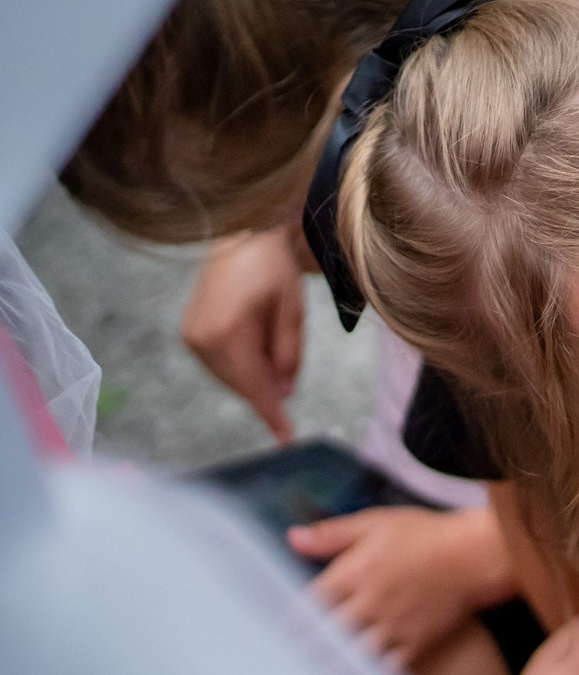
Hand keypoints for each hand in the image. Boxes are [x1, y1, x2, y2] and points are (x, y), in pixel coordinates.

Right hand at [181, 227, 309, 441]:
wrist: (240, 236)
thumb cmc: (272, 268)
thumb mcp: (292, 312)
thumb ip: (289, 355)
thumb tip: (283, 393)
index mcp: (227, 333)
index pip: (254, 386)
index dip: (272, 414)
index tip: (286, 438)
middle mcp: (201, 339)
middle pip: (241, 385)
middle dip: (267, 390)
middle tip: (288, 381)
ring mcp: (191, 336)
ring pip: (230, 377)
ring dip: (254, 376)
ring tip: (272, 343)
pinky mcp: (190, 333)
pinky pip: (221, 364)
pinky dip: (242, 365)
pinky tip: (256, 345)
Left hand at [292, 506, 516, 666]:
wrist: (477, 555)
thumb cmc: (428, 535)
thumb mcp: (376, 522)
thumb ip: (333, 534)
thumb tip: (293, 538)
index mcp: (353, 572)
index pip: (307, 605)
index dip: (288, 623)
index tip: (274, 634)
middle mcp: (368, 603)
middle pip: (322, 637)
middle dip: (302, 651)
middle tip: (284, 664)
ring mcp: (392, 626)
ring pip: (349, 657)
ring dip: (329, 669)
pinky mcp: (415, 641)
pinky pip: (385, 669)